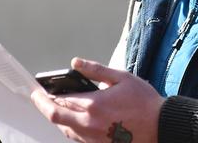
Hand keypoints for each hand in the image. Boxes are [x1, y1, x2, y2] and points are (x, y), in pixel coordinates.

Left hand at [32, 57, 162, 142]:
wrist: (160, 127)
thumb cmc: (144, 102)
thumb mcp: (122, 78)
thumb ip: (96, 70)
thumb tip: (76, 63)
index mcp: (94, 105)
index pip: (59, 100)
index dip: (45, 95)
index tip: (38, 90)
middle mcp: (89, 124)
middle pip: (56, 117)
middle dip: (43, 107)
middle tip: (37, 99)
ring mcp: (93, 138)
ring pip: (65, 130)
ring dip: (57, 118)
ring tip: (54, 107)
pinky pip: (77, 138)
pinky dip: (70, 128)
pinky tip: (73, 120)